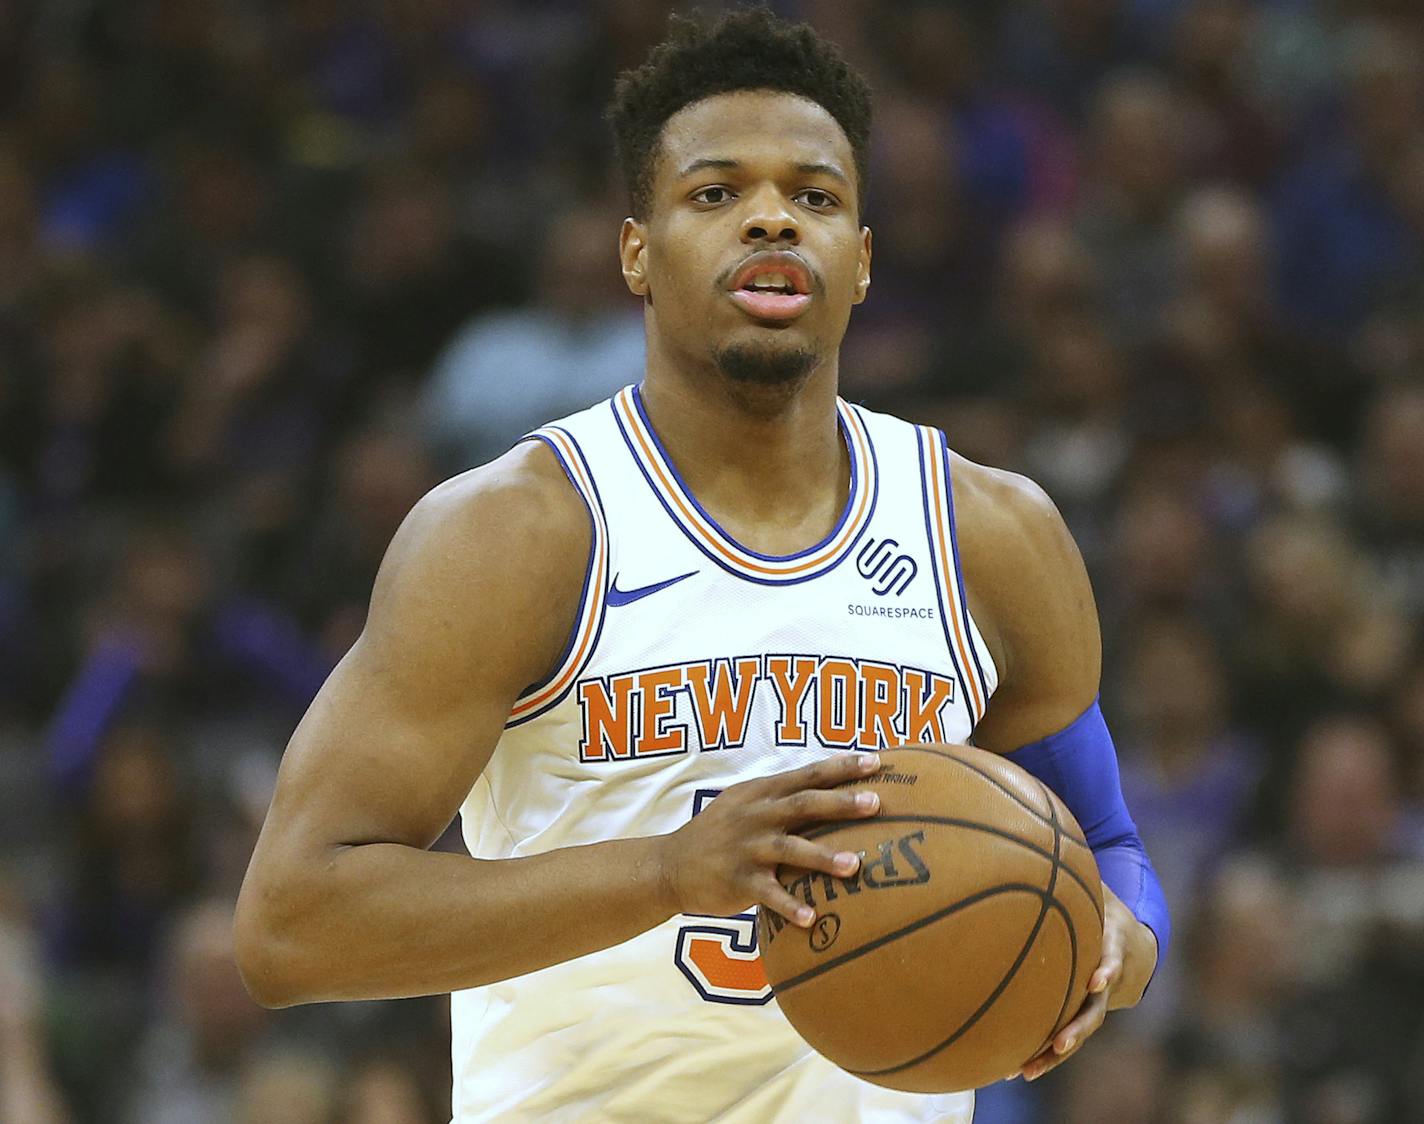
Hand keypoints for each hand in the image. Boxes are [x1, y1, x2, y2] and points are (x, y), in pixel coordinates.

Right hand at [656, 753, 881, 925]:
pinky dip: (790, 906)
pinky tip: (812, 917)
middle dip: (841, 803)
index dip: (841, 767)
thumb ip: (781, 798)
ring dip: (823, 855)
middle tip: (875, 803)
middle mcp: (756, 816)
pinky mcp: (737, 880)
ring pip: (789, 847)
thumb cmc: (718, 833)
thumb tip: (832, 791)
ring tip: (854, 865)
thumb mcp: (744, 804)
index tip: (874, 761)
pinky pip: (768, 894)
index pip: (807, 774)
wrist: (669, 865)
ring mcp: (746, 848)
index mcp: (761, 793)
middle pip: (803, 804)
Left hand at [1018, 883, 1157, 1081]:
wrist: (1139, 948)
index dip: (1106, 967)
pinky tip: (1014, 1068)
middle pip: (1095, 1008)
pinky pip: (1065, 1034)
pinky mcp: (1084, 1013)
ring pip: (1078, 1030)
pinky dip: (1043, 1052)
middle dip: (1077, 1025)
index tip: (1097, 978)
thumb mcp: (1101, 886)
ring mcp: (1098, 1002)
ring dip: (1055, 1051)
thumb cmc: (1108, 910)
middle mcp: (1108, 978)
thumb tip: (1046, 832)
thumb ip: (1077, 869)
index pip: (1111, 956)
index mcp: (1113, 943)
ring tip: (1028, 1068)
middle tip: (1060, 1040)